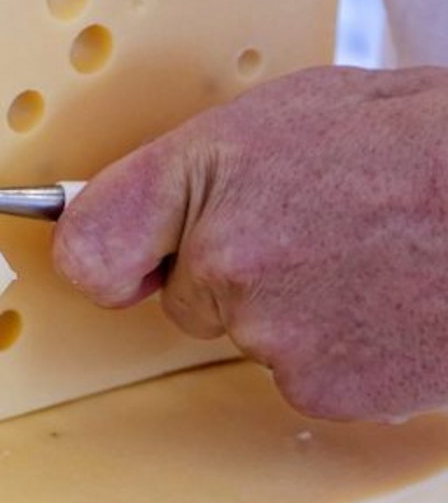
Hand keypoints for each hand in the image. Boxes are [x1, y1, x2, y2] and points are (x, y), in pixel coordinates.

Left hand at [54, 66, 447, 421]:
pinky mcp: (323, 389)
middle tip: (321, 230)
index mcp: (202, 172)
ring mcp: (271, 331)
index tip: (122, 259)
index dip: (109, 254)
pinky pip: (307, 376)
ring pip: (254, 336)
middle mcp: (222, 258)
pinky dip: (345, 352)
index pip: (89, 245)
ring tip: (373, 259)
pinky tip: (390, 301)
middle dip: (236, 272)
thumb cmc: (424, 141)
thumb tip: (141, 210)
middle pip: (187, 296)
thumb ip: (201, 168)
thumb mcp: (294, 113)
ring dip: (299, 312)